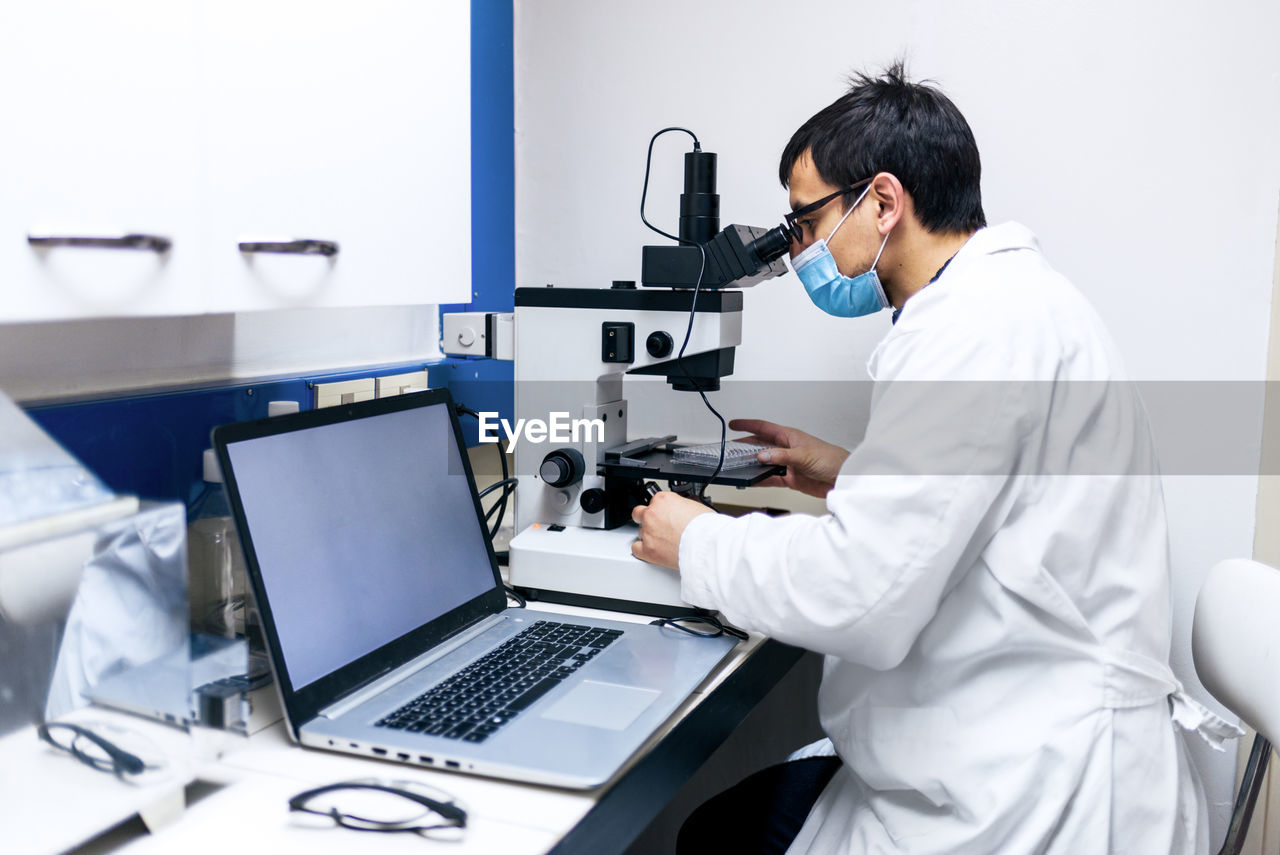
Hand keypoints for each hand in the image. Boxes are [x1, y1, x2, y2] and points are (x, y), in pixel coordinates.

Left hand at [631, 491, 714, 569]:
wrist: (705, 546)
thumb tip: (681, 512)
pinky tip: (652, 550)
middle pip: (640, 514)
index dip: (660, 510)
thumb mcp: (695, 506)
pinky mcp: (647, 550)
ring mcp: (648, 532)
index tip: (665, 515)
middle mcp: (652, 514)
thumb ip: (681, 507)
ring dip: (649, 536)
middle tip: (660, 526)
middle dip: (649, 520)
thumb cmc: (705, 528)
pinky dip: (642, 550)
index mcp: (663, 500)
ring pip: (641, 532)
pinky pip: (636, 548)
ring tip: (664, 541)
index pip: (654, 501)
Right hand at [729, 418, 849, 497]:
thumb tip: (762, 456)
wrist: (844, 478)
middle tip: (730, 450)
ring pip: (764, 463)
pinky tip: (753, 481)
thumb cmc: (832, 459)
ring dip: (753, 466)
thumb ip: (781, 456)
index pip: (764, 427)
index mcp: (789, 436)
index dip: (748, 425)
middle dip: (745, 447)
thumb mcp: (804, 455)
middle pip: (760, 446)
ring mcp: (788, 464)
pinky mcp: (791, 478)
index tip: (734, 424)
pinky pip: (771, 479)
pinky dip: (761, 480)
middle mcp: (787, 449)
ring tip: (739, 467)